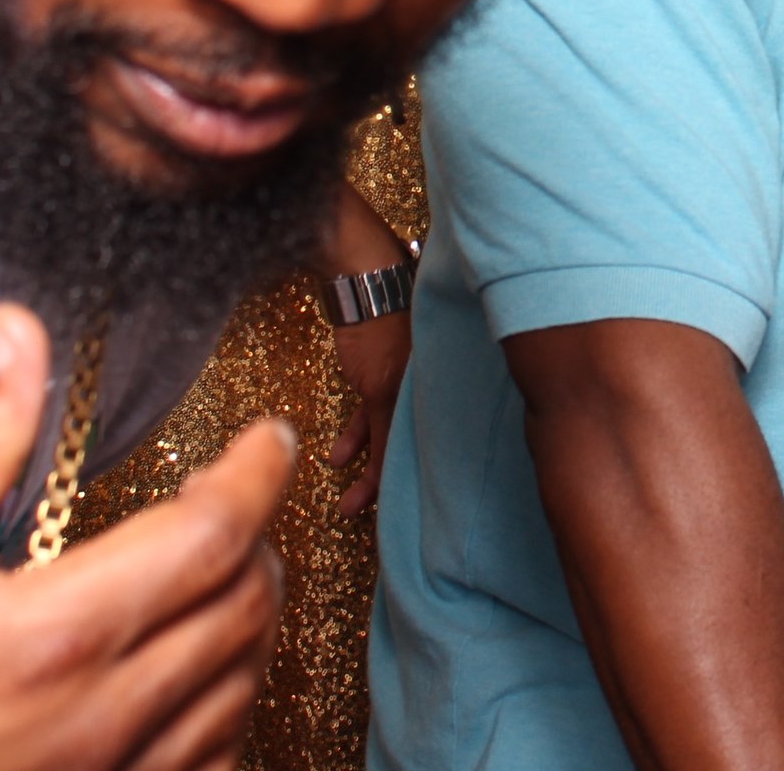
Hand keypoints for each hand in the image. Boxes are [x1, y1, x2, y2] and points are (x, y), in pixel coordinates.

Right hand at [0, 304, 293, 770]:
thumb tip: (19, 334)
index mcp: (54, 637)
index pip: (212, 534)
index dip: (255, 473)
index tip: (268, 439)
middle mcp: (98, 717)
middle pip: (244, 609)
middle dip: (256, 540)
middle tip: (231, 499)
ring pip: (239, 690)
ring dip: (244, 623)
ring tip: (215, 575)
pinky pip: (209, 765)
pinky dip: (220, 711)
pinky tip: (184, 679)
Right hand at [316, 179, 413, 515]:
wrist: (370, 271)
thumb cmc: (397, 290)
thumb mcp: (424, 325)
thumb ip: (424, 355)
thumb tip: (424, 372)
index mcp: (442, 371)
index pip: (443, 421)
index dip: (437, 452)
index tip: (434, 480)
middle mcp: (429, 382)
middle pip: (421, 440)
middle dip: (402, 478)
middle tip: (396, 513)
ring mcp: (405, 385)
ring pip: (390, 443)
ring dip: (371, 478)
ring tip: (353, 505)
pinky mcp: (379, 384)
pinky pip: (370, 427)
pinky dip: (357, 446)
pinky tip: (340, 460)